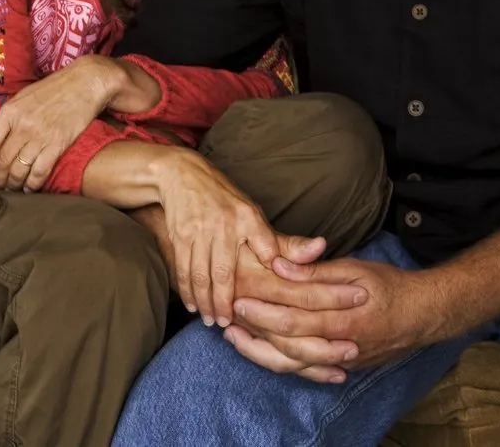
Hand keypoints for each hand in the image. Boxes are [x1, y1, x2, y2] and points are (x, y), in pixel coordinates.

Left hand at [0, 55, 155, 191]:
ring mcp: (40, 135)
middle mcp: (22, 125)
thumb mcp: (20, 100)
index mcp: (9, 112)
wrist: (85, 82)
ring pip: (18, 170)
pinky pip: (39, 172)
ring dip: (13, 184)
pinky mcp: (58, 143)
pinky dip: (32, 184)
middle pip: (2, 162)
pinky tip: (30, 187)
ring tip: (13, 187)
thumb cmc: (51, 90)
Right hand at [153, 150, 323, 329]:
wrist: (183, 175)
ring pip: (200, 275)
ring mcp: (199, 230)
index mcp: (247, 218)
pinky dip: (186, 289)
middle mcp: (224, 224)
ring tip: (208, 319)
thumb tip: (318, 249)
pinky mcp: (180, 234)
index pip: (264, 252)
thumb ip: (279, 240)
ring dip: (203, 301)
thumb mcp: (253, 213)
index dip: (266, 281)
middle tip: (224, 324)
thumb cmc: (224, 199)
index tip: (259, 309)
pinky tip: (190, 303)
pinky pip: (183, 268)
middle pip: (222, 274)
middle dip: (222, 303)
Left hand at [225, 256, 435, 378]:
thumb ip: (316, 270)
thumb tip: (282, 264)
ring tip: (236, 339)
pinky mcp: (343, 366)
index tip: (239, 297)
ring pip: (293, 364)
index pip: (293, 317)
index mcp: (342, 318)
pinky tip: (265, 355)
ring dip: (261, 352)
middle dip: (254, 331)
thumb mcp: (355, 268)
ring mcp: (340, 360)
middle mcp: (339, 345)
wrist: (423, 315)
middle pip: (287, 344)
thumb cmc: (389, 285)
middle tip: (227, 319)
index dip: (263, 310)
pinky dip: (283, 365)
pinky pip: (307, 371)